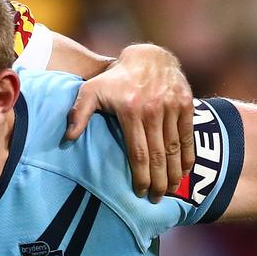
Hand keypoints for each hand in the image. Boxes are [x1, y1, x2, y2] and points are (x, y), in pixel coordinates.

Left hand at [66, 44, 193, 198]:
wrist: (148, 56)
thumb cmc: (114, 78)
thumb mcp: (91, 90)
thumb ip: (78, 113)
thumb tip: (67, 138)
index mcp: (131, 110)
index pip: (138, 152)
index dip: (141, 176)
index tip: (141, 193)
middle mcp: (153, 110)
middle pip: (159, 155)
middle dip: (160, 181)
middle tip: (158, 199)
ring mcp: (172, 106)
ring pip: (175, 148)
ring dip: (175, 173)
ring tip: (172, 190)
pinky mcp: (186, 103)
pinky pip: (188, 135)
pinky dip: (188, 156)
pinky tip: (185, 171)